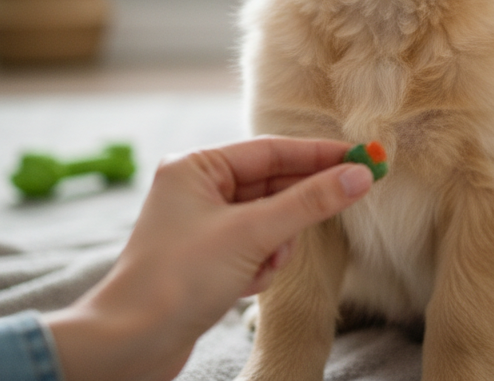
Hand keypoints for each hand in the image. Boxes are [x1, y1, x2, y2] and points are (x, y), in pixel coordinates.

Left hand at [45, 137, 374, 380]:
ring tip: (262, 265)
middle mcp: (195, 189)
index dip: (320, 154)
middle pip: (271, 185)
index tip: (362, 155)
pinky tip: (245, 286)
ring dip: (275, 245)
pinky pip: (253, 249)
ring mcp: (200, 225)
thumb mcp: (253, 234)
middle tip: (353, 195)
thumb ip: (310, 203)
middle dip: (297, 207)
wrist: (131, 343)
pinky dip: (260, 266)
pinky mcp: (205, 259)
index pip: (271, 150)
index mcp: (195, 167)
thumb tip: (359, 176)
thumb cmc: (178, 279)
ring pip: (267, 222)